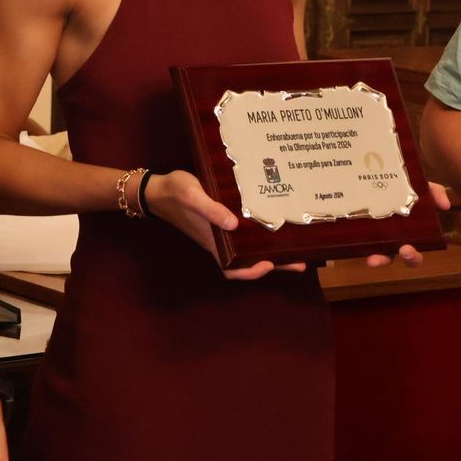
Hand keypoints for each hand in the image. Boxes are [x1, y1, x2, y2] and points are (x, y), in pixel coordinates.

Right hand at [146, 170, 306, 280]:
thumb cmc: (175, 192)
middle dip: (275, 263)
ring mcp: (221, 232)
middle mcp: (220, 240)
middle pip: (249, 260)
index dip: (251, 272)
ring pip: (249, 247)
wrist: (159, 188)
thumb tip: (233, 224)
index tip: (269, 264)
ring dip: (270, 248)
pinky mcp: (222, 220)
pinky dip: (259, 232)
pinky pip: (244, 233)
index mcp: (213, 240)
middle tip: (301, 260)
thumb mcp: (193, 196)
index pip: (232, 269)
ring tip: (296, 244)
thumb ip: (211, 210)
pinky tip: (272, 222)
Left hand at [364, 182, 452, 267]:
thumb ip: (436, 193)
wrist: (383, 176)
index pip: (414, 253)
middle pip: (401, 258)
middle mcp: (395, 239)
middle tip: (404, 251)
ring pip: (380, 255)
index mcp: (411, 235)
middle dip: (404, 258)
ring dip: (379, 260)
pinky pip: (361, 243)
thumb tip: (446, 206)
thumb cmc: (406, 189)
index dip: (413, 257)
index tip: (407, 250)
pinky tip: (354, 245)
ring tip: (373, 260)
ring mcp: (379, 236)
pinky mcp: (363, 231)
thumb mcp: (424, 188)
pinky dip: (359, 246)